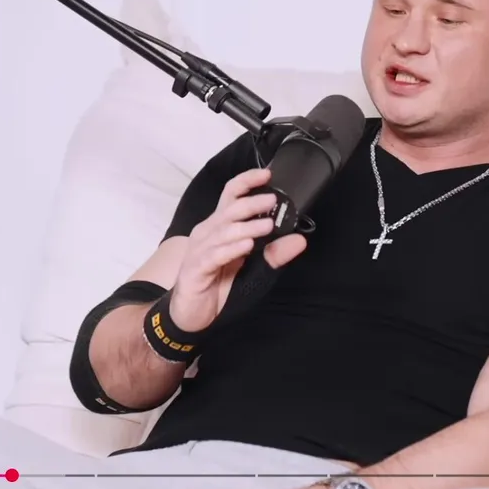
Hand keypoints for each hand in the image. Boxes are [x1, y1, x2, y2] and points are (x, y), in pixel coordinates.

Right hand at [172, 168, 306, 331]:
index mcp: (220, 227)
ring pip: (224, 231)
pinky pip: (215, 255)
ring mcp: (200, 250)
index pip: (231, 195)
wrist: (189, 313)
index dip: (247, 182)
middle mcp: (208, 233)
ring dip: (247, 227)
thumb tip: (299, 240)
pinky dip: (232, 249)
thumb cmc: (216, 284)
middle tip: (273, 200)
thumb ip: (272, 253)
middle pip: (229, 210)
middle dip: (252, 203)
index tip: (268, 174)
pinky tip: (246, 246)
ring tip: (267, 226)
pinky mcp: (197, 269)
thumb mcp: (252, 268)